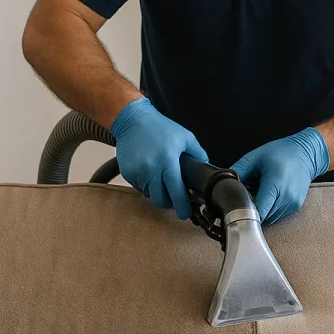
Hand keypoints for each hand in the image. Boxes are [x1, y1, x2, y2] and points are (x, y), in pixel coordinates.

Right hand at [110, 98, 208, 220]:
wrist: (132, 120)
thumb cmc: (160, 127)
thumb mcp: (185, 137)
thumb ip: (198, 154)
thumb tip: (206, 169)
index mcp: (168, 162)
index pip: (176, 193)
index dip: (182, 207)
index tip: (185, 214)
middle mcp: (151, 169)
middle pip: (160, 200)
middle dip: (169, 202)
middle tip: (174, 196)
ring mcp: (137, 172)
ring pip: (149, 194)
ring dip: (157, 191)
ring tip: (160, 177)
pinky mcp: (127, 173)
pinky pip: (139, 187)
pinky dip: (146, 184)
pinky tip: (149, 170)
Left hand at [230, 128, 329, 225]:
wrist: (307, 153)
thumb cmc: (283, 152)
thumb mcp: (256, 157)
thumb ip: (239, 170)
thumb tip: (224, 182)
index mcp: (275, 184)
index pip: (258, 210)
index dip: (245, 213)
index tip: (236, 211)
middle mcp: (286, 197)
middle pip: (262, 217)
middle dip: (251, 211)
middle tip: (245, 199)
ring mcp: (292, 204)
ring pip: (270, 218)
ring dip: (261, 211)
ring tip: (258, 195)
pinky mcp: (295, 206)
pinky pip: (278, 215)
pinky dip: (270, 209)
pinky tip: (268, 196)